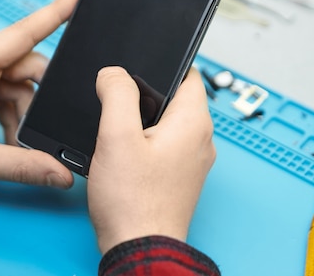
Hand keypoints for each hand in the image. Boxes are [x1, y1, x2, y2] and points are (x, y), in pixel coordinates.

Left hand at [0, 0, 80, 188]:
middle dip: (34, 100)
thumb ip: (23, 165)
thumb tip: (61, 173)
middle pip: (26, 63)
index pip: (25, 32)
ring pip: (16, 77)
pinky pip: (1, 82)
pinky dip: (7, 107)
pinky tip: (2, 131)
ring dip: (19, 109)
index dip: (58, 11)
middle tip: (25, 133)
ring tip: (7, 141)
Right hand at [87, 66, 215, 253]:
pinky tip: (125, 156)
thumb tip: (113, 73)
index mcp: (194, 122)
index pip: (187, 72)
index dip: (159, 66)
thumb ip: (116, 94)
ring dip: (143, 121)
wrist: (140, 248)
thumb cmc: (133, 202)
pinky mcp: (181, 176)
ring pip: (168, 122)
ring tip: (119, 135)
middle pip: (175, 97)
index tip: (134, 71)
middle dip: (145, 95)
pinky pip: (166, 145)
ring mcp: (193, 160)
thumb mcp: (116, 136)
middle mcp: (201, 139)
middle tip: (118, 108)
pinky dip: (146, 142)